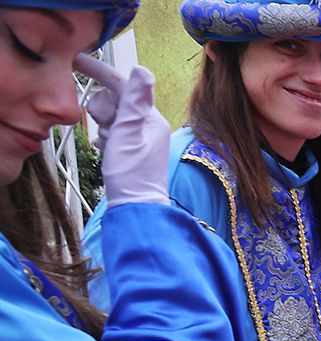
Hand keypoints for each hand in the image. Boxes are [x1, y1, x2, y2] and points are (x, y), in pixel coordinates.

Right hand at [74, 55, 170, 206]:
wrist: (134, 208)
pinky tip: (107, 151)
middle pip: (114, 100)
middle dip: (103, 112)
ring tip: (109, 145)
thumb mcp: (128, 133)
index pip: (124, 85)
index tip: (78, 61)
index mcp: (152, 119)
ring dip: (103, 128)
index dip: (100, 72)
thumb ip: (134, 101)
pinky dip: (104, 139)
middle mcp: (149, 126)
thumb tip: (142, 70)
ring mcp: (141, 138)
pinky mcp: (131, 149)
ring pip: (110, 116)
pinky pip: (110, 132)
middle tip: (107, 132)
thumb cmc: (131, 174)